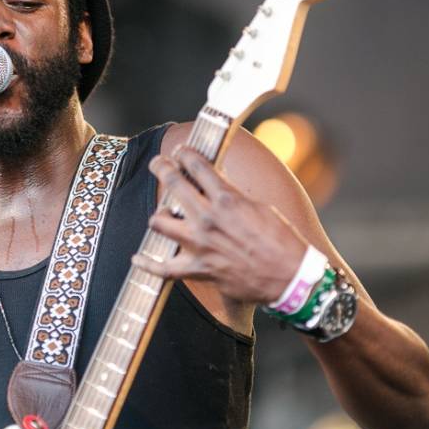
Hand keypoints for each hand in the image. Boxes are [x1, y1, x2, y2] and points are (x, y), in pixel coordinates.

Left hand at [132, 145, 307, 303]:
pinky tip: (137, 259)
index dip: (185, 154)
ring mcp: (200, 244)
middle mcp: (208, 218)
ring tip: (163, 215)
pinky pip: (164, 269)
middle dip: (162, 168)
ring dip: (159, 215)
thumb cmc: (281, 241)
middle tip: (158, 164)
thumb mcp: (260, 207)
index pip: (198, 166)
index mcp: (227, 199)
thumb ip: (233, 196)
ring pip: (160, 222)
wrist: (290, 277)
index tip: (181, 151)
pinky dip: (148, 265)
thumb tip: (218, 185)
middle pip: (174, 184)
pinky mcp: (198, 269)